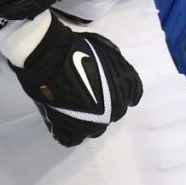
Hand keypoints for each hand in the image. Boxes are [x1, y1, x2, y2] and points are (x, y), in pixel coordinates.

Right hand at [8, 16, 143, 146]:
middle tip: (90, 94)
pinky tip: (65, 118)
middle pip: (115, 112)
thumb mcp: (106, 48)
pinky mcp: (73, 131)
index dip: (122, 90)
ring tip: (76, 107)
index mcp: (126, 88)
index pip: (133, 95)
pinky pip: (75, 137)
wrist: (52, 59)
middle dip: (106, 104)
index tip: (112, 88)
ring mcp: (94, 123)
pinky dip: (71, 130)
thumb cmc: (79, 49)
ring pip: (96, 128)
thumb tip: (115, 75)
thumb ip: (116, 65)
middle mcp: (114, 109)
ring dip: (90, 119)